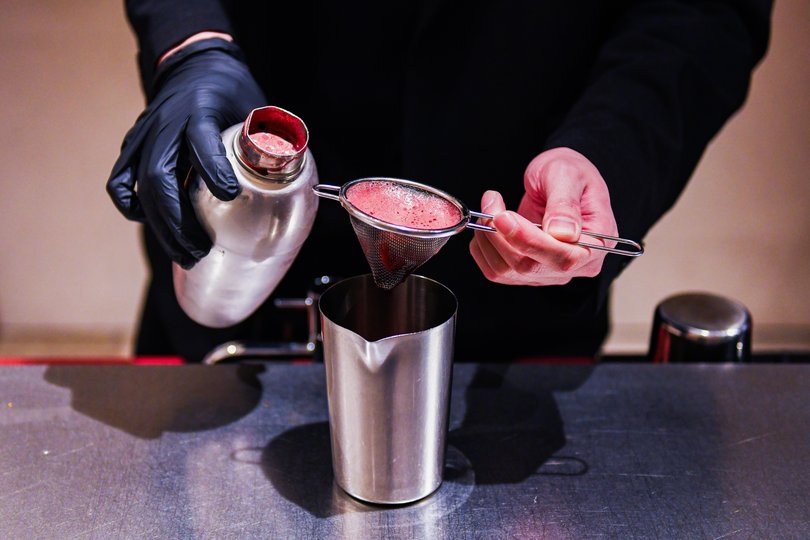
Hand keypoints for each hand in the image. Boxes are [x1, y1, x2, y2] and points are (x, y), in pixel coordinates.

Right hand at [106, 37, 265, 267]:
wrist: (193, 63)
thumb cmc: (230, 90)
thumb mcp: (256, 108)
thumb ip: (270, 143)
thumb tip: (300, 185)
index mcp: (201, 109)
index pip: (201, 142)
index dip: (213, 170)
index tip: (230, 195)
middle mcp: (167, 123)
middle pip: (161, 178)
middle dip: (179, 222)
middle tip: (201, 250)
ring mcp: (145, 134)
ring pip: (139, 186)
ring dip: (161, 227)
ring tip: (185, 254)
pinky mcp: (133, 144)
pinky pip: (120, 180)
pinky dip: (129, 206)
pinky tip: (150, 224)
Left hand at [469, 147, 617, 284]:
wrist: (560, 179)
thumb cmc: (571, 173)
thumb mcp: (569, 175)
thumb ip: (565, 204)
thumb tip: (562, 233)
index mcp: (595, 244)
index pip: (563, 257)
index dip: (528, 240)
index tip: (503, 217)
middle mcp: (575, 265)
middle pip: (529, 267)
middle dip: (501, 235)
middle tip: (492, 202)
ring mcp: (549, 272)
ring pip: (506, 271)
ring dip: (488, 239)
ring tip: (491, 206)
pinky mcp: (527, 272)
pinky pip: (496, 271)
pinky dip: (483, 248)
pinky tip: (489, 225)